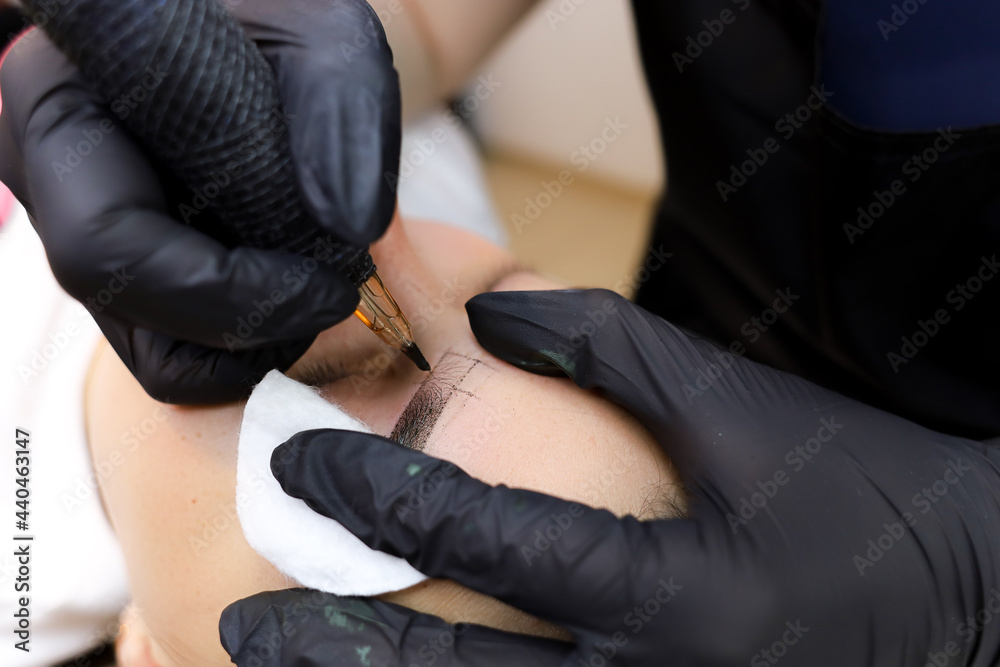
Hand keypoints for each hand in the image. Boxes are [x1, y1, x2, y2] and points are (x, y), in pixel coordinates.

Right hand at [0, 0, 400, 402]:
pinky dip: (242, 349)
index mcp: (64, 105)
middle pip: (128, 305)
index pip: (108, 242)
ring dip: (252, 343)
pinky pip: (171, 355)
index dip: (223, 289)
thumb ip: (343, 112)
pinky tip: (292, 297)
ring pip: (151, 348)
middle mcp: (49, 177)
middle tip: (340, 292)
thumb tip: (351, 229)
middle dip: (250, 319)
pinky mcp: (125, 274)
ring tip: (318, 289)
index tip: (331, 285)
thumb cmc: (275, 23)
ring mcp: (81, 232)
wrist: (255, 39)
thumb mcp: (322, 37)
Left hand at [227, 289, 999, 664]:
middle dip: (339, 652)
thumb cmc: (847, 489)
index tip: (301, 462)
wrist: (955, 593)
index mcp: (673, 592)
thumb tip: (493, 313)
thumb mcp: (736, 406)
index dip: (384, 496)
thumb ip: (611, 349)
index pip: (492, 541)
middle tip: (242, 626)